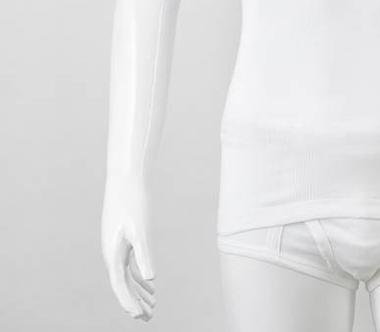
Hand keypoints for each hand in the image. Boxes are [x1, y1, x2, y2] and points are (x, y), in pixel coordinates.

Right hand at [101, 176, 155, 320]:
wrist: (126, 179)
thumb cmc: (133, 202)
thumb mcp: (141, 229)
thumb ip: (144, 254)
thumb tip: (150, 278)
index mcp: (113, 253)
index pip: (120, 285)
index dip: (130, 301)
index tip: (140, 315)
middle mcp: (111, 253)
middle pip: (122, 285)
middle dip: (135, 302)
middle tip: (149, 318)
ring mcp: (116, 246)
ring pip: (126, 276)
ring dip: (138, 292)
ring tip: (152, 306)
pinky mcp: (122, 239)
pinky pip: (129, 265)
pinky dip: (139, 276)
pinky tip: (148, 285)